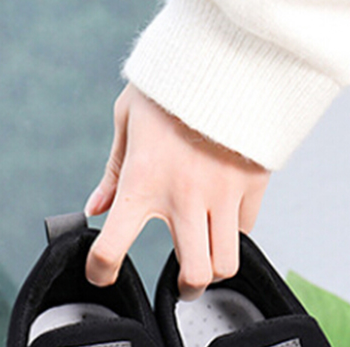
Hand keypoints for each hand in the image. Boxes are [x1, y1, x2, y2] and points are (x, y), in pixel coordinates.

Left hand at [84, 84, 269, 299]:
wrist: (226, 56)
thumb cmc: (172, 88)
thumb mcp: (129, 120)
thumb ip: (114, 171)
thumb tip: (96, 207)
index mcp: (144, 182)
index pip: (113, 246)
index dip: (101, 271)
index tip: (101, 275)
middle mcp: (185, 197)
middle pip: (195, 275)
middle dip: (186, 289)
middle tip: (182, 285)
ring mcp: (223, 194)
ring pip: (227, 263)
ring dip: (216, 270)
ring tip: (209, 262)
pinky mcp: (253, 185)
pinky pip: (246, 230)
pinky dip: (234, 233)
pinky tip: (224, 220)